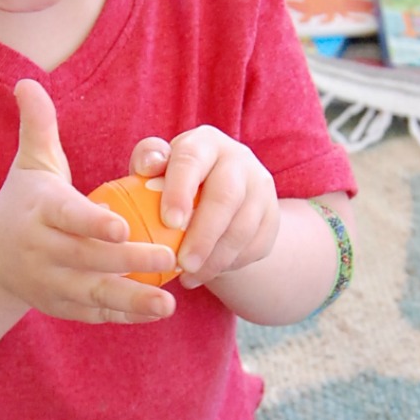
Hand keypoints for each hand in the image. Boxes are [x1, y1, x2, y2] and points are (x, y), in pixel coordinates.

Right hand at [0, 81, 177, 322]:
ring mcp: (50, 283)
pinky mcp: (61, 307)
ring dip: (133, 299)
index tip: (123, 227)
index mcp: (39, 213)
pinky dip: (124, 315)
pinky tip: (156, 312)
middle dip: (129, 260)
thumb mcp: (29, 165)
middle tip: (170, 256)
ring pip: (94, 294)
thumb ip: (38, 127)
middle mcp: (41, 251)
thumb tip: (27, 81)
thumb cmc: (23, 203)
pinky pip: (95, 313)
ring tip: (170, 303)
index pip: (68, 218)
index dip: (93, 224)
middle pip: (88, 258)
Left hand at [128, 125, 278, 287]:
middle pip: (226, 197)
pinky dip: (229, 264)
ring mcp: (260, 189)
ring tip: (189, 276)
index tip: (169, 222)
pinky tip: (205, 275)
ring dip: (216, 257)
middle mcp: (238, 160)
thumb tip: (149, 166)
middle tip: (183, 263)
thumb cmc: (173, 183)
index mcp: (205, 143)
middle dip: (204, 234)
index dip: (181, 190)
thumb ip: (147, 161)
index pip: (193, 161)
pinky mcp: (272, 217)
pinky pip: (256, 246)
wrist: (216, 202)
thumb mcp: (156, 169)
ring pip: (244, 227)